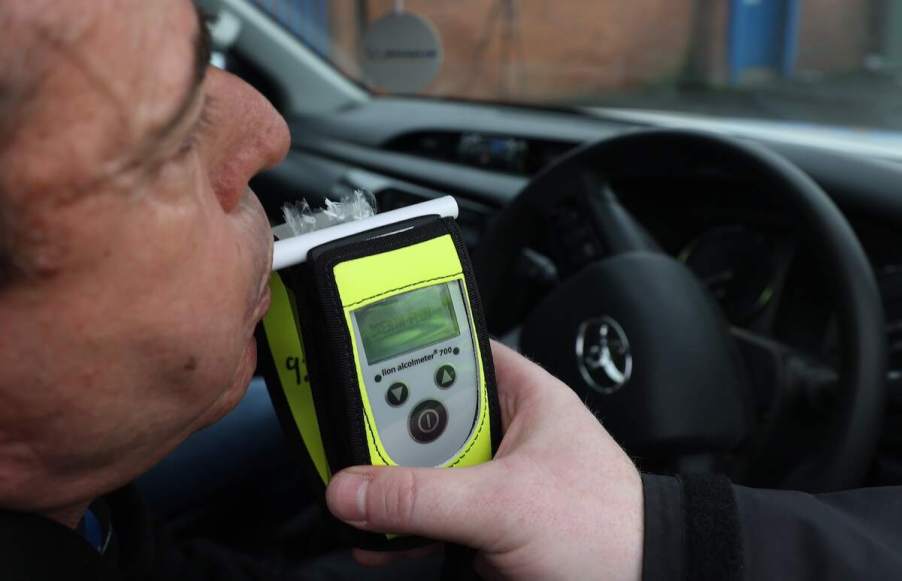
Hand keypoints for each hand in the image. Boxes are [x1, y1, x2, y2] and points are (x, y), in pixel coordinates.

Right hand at [326, 341, 643, 579]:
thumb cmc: (610, 529)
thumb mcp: (505, 503)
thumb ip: (424, 496)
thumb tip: (356, 489)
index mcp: (523, 395)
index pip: (452, 353)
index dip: (406, 354)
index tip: (356, 367)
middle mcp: (504, 431)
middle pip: (425, 417)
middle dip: (387, 437)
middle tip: (351, 450)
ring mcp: (491, 479)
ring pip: (423, 471)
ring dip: (390, 488)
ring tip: (356, 498)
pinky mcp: (482, 523)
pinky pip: (430, 516)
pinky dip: (402, 528)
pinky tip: (377, 538)